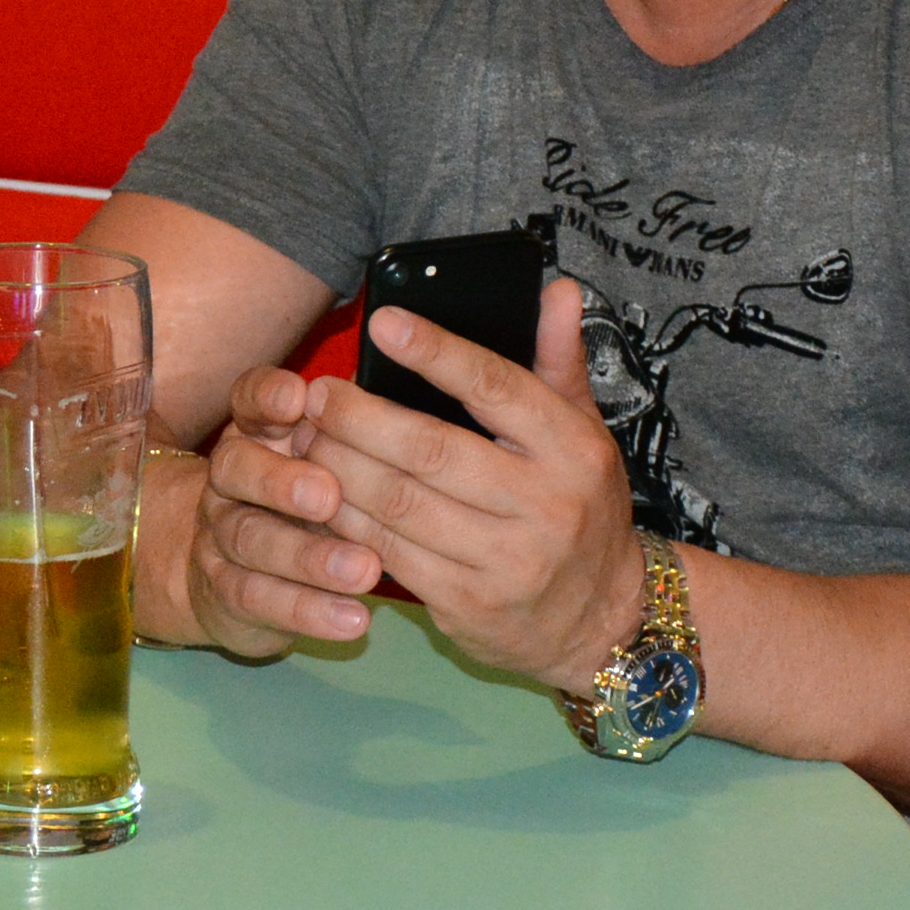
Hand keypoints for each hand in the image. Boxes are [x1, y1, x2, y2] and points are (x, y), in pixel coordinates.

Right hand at [147, 378, 387, 656]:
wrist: (234, 574)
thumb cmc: (301, 503)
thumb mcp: (320, 462)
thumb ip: (350, 434)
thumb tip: (406, 411)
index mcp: (255, 434)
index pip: (247, 400)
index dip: (267, 397)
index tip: (298, 399)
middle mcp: (228, 479)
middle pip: (235, 468)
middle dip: (281, 481)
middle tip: (330, 495)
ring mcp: (218, 537)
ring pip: (250, 540)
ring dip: (309, 557)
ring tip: (365, 570)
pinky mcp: (224, 593)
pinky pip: (260, 599)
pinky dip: (309, 611)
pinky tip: (354, 618)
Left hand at [263, 280, 651, 696]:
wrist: (603, 620)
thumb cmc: (581, 508)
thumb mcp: (585, 434)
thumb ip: (560, 361)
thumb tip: (556, 289)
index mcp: (573, 449)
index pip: (497, 388)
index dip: (436, 353)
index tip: (382, 322)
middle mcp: (546, 505)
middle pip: (431, 449)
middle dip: (360, 418)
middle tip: (316, 394)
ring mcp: (507, 561)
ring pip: (401, 504)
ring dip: (341, 467)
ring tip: (306, 438)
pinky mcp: (470, 605)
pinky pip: (392, 554)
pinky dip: (349, 521)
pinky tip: (322, 496)